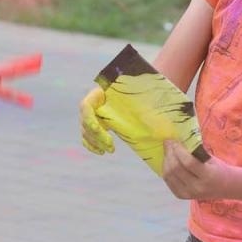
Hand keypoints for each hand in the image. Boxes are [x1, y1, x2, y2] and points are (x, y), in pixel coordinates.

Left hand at [0, 53, 41, 116]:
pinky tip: (28, 60)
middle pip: (13, 70)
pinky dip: (20, 62)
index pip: (7, 93)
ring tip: (40, 58)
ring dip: (27, 62)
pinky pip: (10, 63)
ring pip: (13, 64)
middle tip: (40, 64)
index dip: (19, 98)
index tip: (31, 103)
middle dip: (27, 68)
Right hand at [78, 57, 207, 175]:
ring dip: (95, 142)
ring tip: (110, 149)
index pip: (85, 105)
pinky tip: (101, 151)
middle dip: (97, 136)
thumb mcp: (144, 92)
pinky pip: (87, 137)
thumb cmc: (145, 90)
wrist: (144, 91)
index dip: (89, 118)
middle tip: (111, 146)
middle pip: (85, 122)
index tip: (102, 129)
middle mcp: (94, 103)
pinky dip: (91, 145)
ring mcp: (93, 114)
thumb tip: (156, 117)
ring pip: (85, 131)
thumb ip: (145, 101)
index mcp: (100, 92)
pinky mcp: (95, 125)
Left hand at [161, 139, 224, 199]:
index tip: (175, 140)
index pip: (189, 162)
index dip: (179, 150)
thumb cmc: (219, 169)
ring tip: (168, 151)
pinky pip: (168, 181)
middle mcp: (197, 187)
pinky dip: (165, 169)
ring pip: (169, 175)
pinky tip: (168, 161)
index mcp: (208, 176)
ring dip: (166, 160)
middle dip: (170, 153)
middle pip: (176, 169)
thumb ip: (196, 151)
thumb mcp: (211, 158)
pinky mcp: (181, 195)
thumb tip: (179, 140)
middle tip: (168, 143)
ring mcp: (188, 193)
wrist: (224, 187)